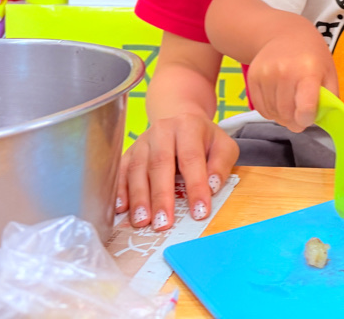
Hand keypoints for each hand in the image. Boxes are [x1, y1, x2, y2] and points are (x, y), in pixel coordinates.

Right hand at [115, 112, 237, 230]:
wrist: (181, 121)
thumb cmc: (204, 140)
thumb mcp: (224, 146)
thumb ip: (221, 165)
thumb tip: (211, 187)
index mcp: (188, 127)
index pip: (191, 158)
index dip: (196, 186)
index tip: (199, 212)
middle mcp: (162, 131)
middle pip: (159, 163)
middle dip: (161, 196)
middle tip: (164, 223)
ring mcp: (142, 141)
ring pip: (137, 169)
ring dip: (139, 198)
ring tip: (143, 222)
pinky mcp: (129, 152)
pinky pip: (121, 171)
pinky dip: (120, 191)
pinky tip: (122, 210)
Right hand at [245, 31, 337, 131]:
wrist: (285, 35)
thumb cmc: (312, 57)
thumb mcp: (329, 74)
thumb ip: (329, 99)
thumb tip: (322, 121)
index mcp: (308, 71)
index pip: (305, 108)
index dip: (307, 119)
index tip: (308, 118)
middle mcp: (284, 72)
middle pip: (286, 113)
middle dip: (295, 122)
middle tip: (300, 117)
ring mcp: (266, 74)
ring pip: (272, 113)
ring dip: (282, 117)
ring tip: (290, 107)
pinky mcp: (252, 77)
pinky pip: (260, 108)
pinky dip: (270, 112)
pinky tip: (279, 102)